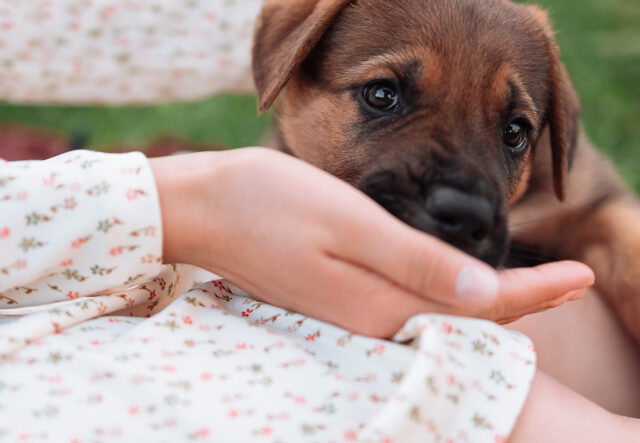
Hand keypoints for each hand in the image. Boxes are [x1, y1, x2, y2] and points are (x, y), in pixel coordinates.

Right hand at [151, 148, 593, 337]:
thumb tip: (486, 294)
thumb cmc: (270, 203)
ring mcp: (348, 313)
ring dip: (481, 304)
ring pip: (432, 316)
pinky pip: (402, 307)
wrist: (204, 208)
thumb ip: (417, 263)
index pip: (475, 307)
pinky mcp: (334, 298)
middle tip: (564, 284)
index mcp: (378, 302)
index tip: (576, 277)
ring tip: (528, 291)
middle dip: (517, 305)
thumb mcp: (349, 223)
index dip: (532, 293)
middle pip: (458, 321)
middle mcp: (367, 319)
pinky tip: (452, 289)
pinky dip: (439, 298)